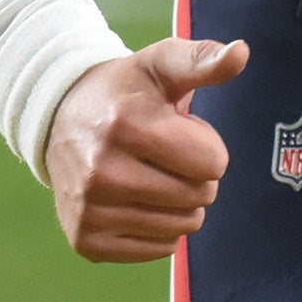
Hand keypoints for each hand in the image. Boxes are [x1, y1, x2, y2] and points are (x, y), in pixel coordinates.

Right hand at [41, 36, 249, 262]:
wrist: (60, 117)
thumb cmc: (125, 89)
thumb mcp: (161, 62)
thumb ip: (204, 59)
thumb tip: (242, 51)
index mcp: (127, 126)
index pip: (213, 162)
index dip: (206, 145)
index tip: (179, 130)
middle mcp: (102, 172)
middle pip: (199, 197)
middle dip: (196, 175)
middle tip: (166, 154)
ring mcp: (90, 211)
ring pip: (181, 227)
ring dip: (181, 204)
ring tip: (152, 174)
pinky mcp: (85, 241)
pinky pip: (158, 250)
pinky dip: (160, 229)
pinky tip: (139, 200)